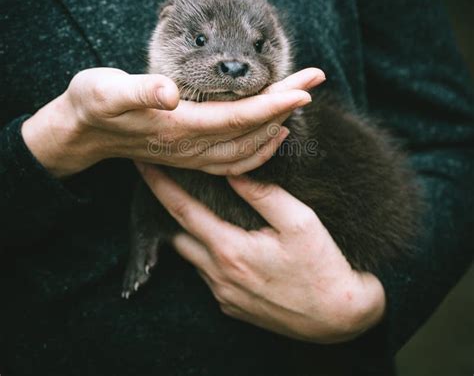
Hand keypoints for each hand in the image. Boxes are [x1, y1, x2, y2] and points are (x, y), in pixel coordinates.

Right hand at [22, 67, 323, 176]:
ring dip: (278, 126)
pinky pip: (234, 161)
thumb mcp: (105, 90)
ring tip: (300, 103)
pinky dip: (259, 150)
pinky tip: (271, 135)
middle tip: (315, 78)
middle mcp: (191, 146)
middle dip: (287, 105)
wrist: (82, 133)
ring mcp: (192, 155)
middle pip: (252, 130)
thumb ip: (137, 92)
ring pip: (248, 149)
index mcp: (179, 128)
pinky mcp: (190, 155)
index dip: (274, 103)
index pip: (239, 117)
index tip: (306, 87)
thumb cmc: (93, 104)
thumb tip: (167, 92)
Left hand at [137, 165, 385, 343]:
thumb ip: (263, 194)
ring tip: (198, 212)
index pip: (182, 210)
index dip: (159, 186)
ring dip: (189, 234)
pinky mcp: (233, 307)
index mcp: (230, 249)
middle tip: (170, 187)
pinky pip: (207, 276)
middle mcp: (219, 275)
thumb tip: (233, 172)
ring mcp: (224, 294)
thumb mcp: (300, 221)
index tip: (143, 166)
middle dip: (168, 211)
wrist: (339, 318)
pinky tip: (223, 244)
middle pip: (178, 236)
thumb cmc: (323, 266)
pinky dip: (206, 255)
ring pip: (191, 258)